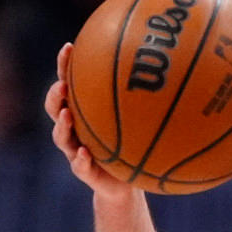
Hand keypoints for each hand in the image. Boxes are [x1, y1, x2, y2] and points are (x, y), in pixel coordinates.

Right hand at [44, 43, 136, 200]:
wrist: (126, 184)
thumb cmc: (133, 145)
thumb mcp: (140, 121)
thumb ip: (148, 100)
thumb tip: (176, 70)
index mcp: (85, 111)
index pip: (70, 84)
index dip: (65, 66)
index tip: (69, 47)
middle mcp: (75, 128)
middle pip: (55, 108)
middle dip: (55, 95)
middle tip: (63, 86)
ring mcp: (75, 149)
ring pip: (61, 136)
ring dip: (62, 125)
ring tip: (67, 115)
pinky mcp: (83, 171)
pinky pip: (78, 165)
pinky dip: (79, 159)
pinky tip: (84, 153)